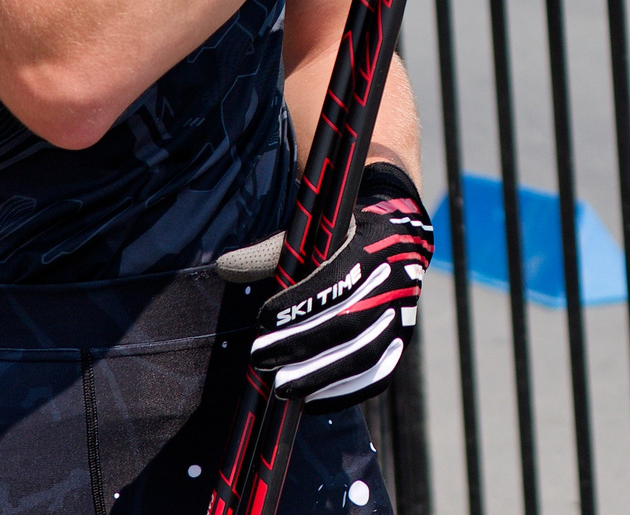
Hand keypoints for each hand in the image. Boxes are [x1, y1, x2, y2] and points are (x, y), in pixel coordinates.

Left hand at [248, 162, 433, 409]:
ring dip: (320, 376)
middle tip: (260, 359)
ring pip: (366, 354)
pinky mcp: (403, 338)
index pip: (337, 281)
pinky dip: (346, 392)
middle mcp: (395, 282)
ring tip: (281, 389)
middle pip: (350, 323)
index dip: (300, 303)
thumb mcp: (319, 227)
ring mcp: (403, 313)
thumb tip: (225, 267)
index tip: (263, 319)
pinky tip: (313, 401)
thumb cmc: (348, 232)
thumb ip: (274, 249)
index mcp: (374, 246)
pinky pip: (379, 373)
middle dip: (301, 345)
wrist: (402, 235)